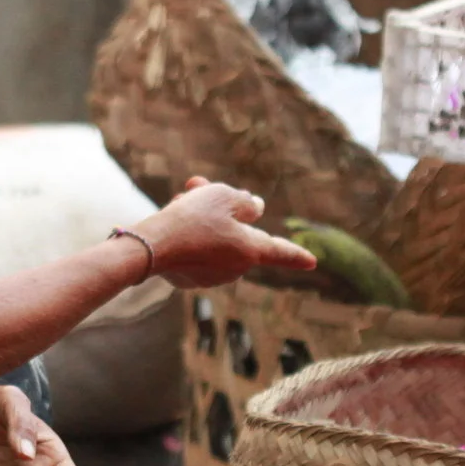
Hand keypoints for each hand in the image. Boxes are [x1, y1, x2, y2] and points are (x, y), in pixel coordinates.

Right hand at [136, 178, 318, 289]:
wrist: (152, 246)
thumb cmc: (191, 217)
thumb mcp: (222, 196)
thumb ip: (244, 202)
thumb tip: (254, 209)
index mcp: (250, 249)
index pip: (280, 251)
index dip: (296, 254)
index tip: (313, 262)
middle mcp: (235, 269)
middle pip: (234, 232)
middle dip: (219, 210)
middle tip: (198, 185)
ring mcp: (212, 277)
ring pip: (213, 241)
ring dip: (202, 219)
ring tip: (180, 200)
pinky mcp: (189, 280)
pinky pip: (196, 253)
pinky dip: (188, 237)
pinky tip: (171, 223)